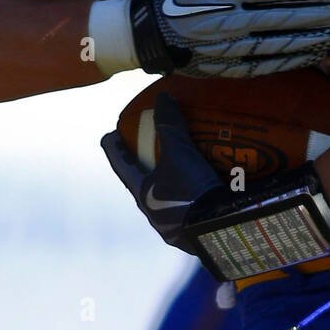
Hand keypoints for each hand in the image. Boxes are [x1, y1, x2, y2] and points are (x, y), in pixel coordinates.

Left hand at [101, 93, 222, 250]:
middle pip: (144, 183)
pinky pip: (192, 208)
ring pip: (167, 198)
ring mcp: (175, 225)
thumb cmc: (189, 190)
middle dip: (146, 167)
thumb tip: (162, 97)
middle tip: (151, 148)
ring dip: (171, 183)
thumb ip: (169, 125)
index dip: (114, 150)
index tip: (109, 136)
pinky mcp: (195, 232)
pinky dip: (196, 195)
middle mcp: (154, 212)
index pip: (121, 167)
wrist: (220, 228)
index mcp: (143, 194)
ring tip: (183, 165)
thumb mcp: (179, 153)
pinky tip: (208, 185)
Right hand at [129, 0, 329, 77]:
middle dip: (318, 16)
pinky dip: (290, 61)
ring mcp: (231, 49)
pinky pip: (265, 66)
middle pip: (284, 20)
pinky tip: (310, 55)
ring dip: (310, 41)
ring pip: (279, 46)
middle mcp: (232, 23)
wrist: (149, 34)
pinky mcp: (228, 68)